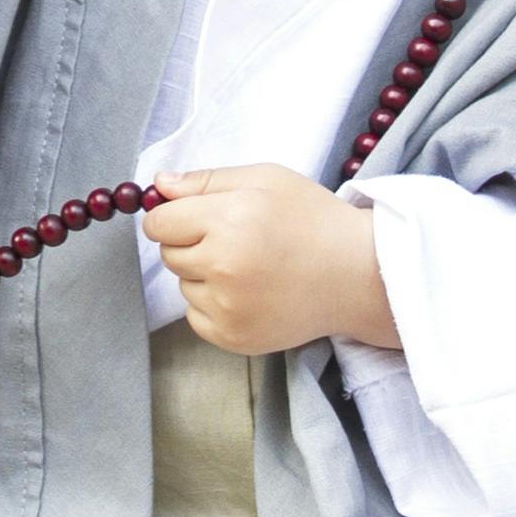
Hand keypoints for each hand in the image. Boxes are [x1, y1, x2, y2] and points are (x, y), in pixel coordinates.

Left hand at [141, 166, 396, 356]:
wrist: (357, 275)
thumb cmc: (313, 220)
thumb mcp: (266, 179)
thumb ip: (206, 180)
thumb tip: (158, 186)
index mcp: (228, 219)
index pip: (159, 223)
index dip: (173, 216)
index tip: (195, 217)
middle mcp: (222, 265)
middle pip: (169, 255)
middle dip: (192, 244)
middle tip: (235, 240)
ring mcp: (227, 307)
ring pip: (184, 285)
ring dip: (204, 276)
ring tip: (250, 268)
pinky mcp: (232, 337)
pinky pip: (196, 316)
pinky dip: (215, 305)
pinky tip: (251, 293)